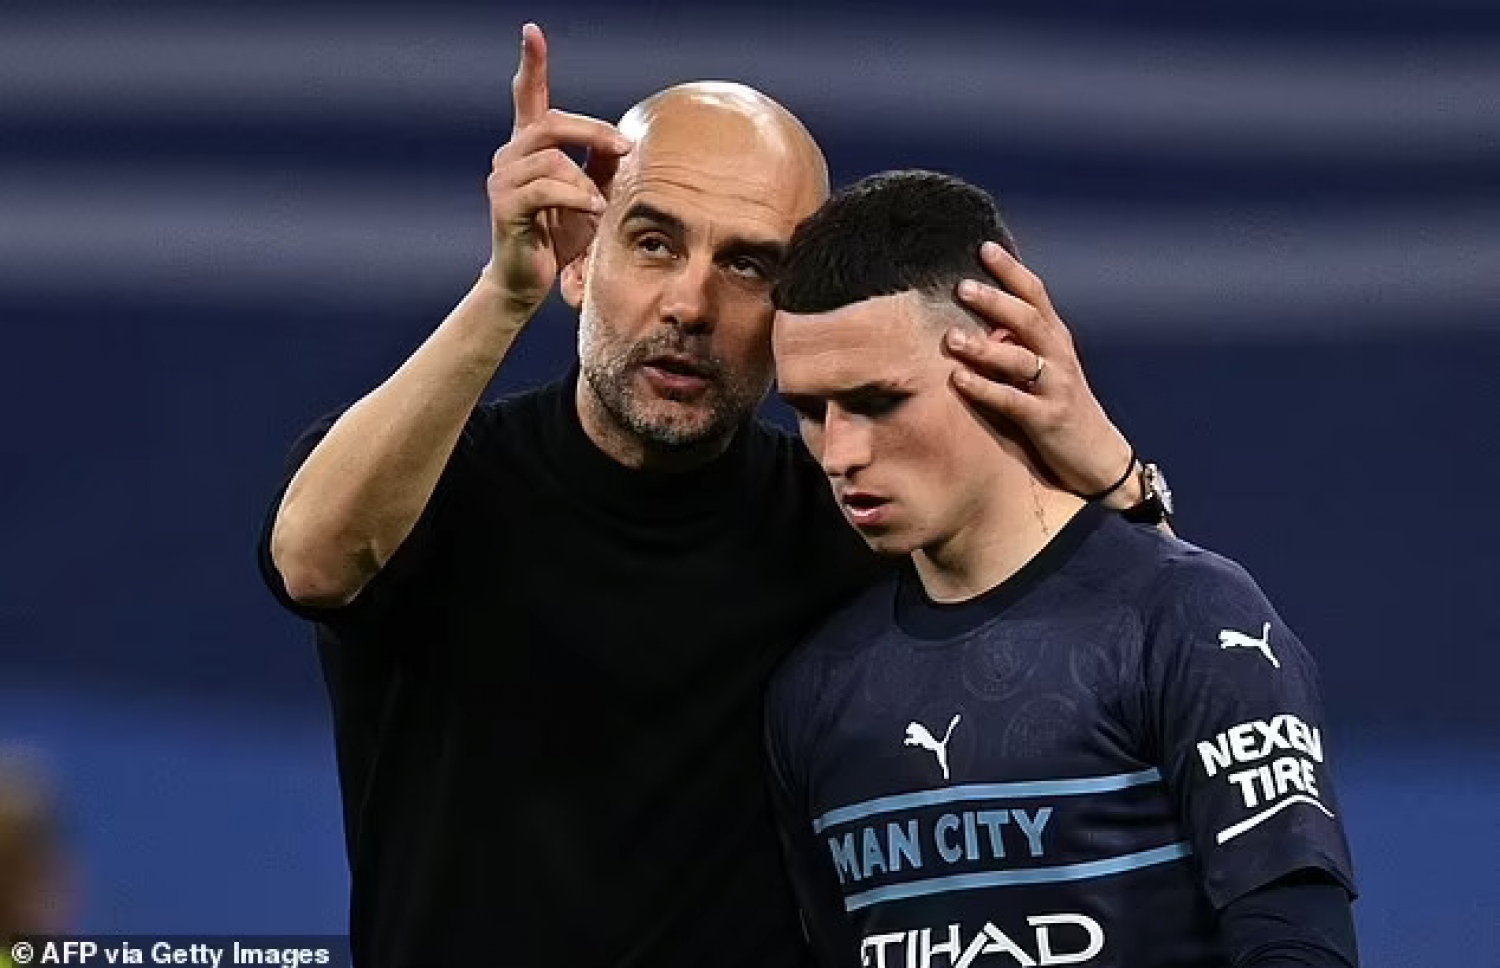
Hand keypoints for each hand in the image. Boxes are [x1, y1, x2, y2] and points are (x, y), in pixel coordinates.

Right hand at [482, 23, 632, 317]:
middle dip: (593, 132)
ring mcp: (502, 179)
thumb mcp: (590, 193)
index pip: (527, 95)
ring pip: (551, 158)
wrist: (529, 280)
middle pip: (551, 123)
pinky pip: (545, 188)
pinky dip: (575, 198)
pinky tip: (590, 212)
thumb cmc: (561, 236)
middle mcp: (510, 155)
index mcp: (528, 146)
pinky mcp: (505, 206)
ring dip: (585, 180)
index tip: (531, 30)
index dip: (531, 63)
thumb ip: (601, 164)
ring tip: (600, 205)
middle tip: (624, 150)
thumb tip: (625, 141)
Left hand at [946, 241, 1138, 504]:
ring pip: (1019, 360)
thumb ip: (1018, 342)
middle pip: (1028, 320)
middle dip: (996, 302)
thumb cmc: (1061, 407)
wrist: (1098, 456)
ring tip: (950, 338)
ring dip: (984, 348)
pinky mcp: (1047, 420)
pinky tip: (958, 380)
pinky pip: (1012, 401)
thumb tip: (980, 316)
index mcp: (1056, 339)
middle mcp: (1059, 357)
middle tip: (962, 287)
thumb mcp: (1045, 367)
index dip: (1012, 270)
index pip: (1036, 295)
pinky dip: (984, 389)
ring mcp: (1055, 388)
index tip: (984, 248)